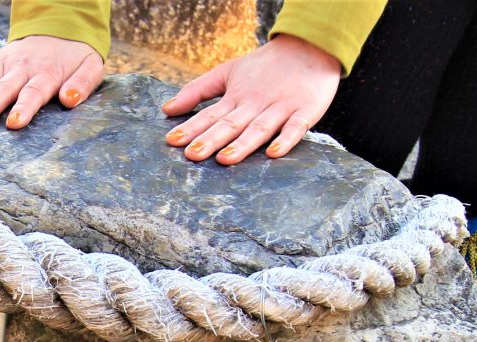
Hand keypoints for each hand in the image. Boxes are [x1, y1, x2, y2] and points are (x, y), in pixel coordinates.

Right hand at [0, 35, 103, 128]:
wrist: (61, 28)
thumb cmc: (76, 57)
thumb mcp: (91, 68)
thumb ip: (82, 85)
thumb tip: (70, 100)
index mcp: (47, 73)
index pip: (33, 93)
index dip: (23, 108)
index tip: (13, 124)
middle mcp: (23, 68)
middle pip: (4, 89)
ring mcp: (5, 63)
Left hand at [162, 34, 340, 164]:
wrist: (309, 47)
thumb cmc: (264, 67)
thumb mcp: (228, 72)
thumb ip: (197, 91)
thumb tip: (166, 109)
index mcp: (236, 97)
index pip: (210, 115)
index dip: (191, 127)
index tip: (172, 141)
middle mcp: (255, 103)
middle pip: (231, 124)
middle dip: (211, 139)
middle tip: (192, 155)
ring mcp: (280, 108)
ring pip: (259, 128)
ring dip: (243, 144)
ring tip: (225, 159)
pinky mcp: (304, 111)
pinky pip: (295, 128)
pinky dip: (286, 140)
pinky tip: (273, 153)